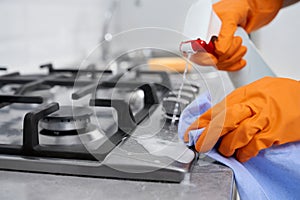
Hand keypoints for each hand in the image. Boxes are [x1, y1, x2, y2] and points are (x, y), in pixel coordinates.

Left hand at [181, 77, 299, 161]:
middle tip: (200, 146)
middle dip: (209, 135)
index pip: (217, 109)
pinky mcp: (275, 131)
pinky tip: (242, 155)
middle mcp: (252, 105)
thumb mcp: (254, 91)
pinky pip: (255, 145)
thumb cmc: (280, 94)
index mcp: (243, 94)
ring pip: (238, 134)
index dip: (201, 123)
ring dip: (228, 146)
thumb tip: (215, 117)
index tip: (190, 133)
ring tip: (225, 151)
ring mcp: (264, 118)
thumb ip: (236, 103)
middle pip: (224, 120)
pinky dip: (246, 152)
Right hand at [189, 0, 282, 70]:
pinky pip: (225, 66)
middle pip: (208, 59)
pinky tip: (240, 60)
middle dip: (224, 56)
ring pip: (219, 64)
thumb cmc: (237, 6)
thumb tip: (219, 51)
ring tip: (241, 46)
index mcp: (200, 28)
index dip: (204, 57)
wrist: (252, 8)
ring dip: (233, 58)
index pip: (195, 49)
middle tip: (236, 41)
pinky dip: (234, 65)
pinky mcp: (224, 53)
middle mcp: (206, 39)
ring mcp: (215, 47)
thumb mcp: (230, 17)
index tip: (214, 58)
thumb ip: (225, 34)